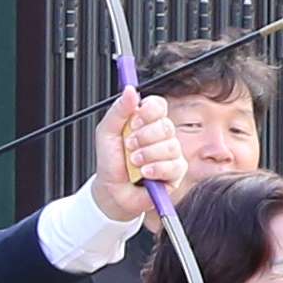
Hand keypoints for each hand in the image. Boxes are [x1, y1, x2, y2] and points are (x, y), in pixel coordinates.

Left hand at [90, 92, 185, 219]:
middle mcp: (161, 135)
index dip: (148, 111)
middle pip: (165, 125)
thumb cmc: (111, 162)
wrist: (111, 191)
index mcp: (146, 122)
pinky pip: (173, 165)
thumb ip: (118, 110)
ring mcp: (170, 153)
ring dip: (147, 154)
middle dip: (144, 137)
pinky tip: (144, 173)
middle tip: (129, 146)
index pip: (158, 105)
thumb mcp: (107, 132)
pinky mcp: (176, 172)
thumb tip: (130, 90)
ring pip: (170, 146)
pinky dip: (156, 169)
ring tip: (134, 162)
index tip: (133, 121)